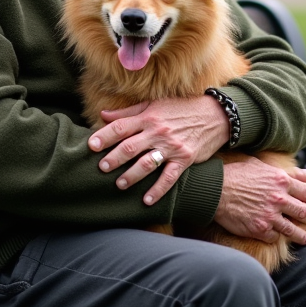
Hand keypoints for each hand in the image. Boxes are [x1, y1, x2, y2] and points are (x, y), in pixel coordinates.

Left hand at [88, 95, 229, 204]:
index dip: (104, 136)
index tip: (91, 145)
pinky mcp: (184, 159)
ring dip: (131, 175)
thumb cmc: (180, 109)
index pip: (121, 126)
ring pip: (147, 163)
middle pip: (131, 146)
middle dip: (114, 158)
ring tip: (120, 184)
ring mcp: (171, 146)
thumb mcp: (154, 105)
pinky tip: (147, 200)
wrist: (214, 115)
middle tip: (101, 168)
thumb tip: (103, 115)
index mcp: (148, 117)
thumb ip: (128, 113)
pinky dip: (158, 190)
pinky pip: (169, 177)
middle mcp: (158, 131)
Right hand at [214, 159, 305, 244]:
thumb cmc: (236, 174)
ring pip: (295, 229)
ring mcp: (270, 215)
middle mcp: (279, 198)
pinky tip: (283, 238)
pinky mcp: (260, 229)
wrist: (213, 189)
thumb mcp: (262, 166)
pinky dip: (280, 237)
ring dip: (305, 235)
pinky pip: (276, 237)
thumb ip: (288, 172)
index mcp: (281, 180)